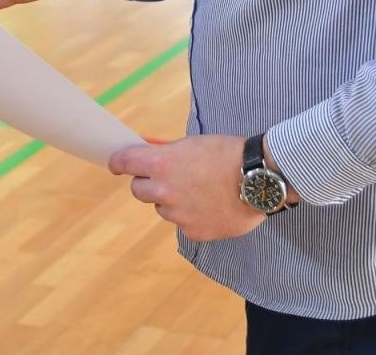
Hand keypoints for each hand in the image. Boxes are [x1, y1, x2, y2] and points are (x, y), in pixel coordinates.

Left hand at [109, 135, 267, 242]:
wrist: (259, 179)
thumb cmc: (228, 154)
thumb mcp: (192, 144)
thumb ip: (168, 153)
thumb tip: (150, 154)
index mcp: (160, 164)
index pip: (123, 163)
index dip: (118, 163)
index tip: (116, 165)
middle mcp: (164, 191)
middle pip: (138, 190)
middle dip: (148, 183)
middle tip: (166, 178)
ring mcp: (178, 214)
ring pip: (162, 208)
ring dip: (172, 201)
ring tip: (199, 191)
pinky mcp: (193, 231)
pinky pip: (183, 223)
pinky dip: (192, 216)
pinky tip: (210, 206)